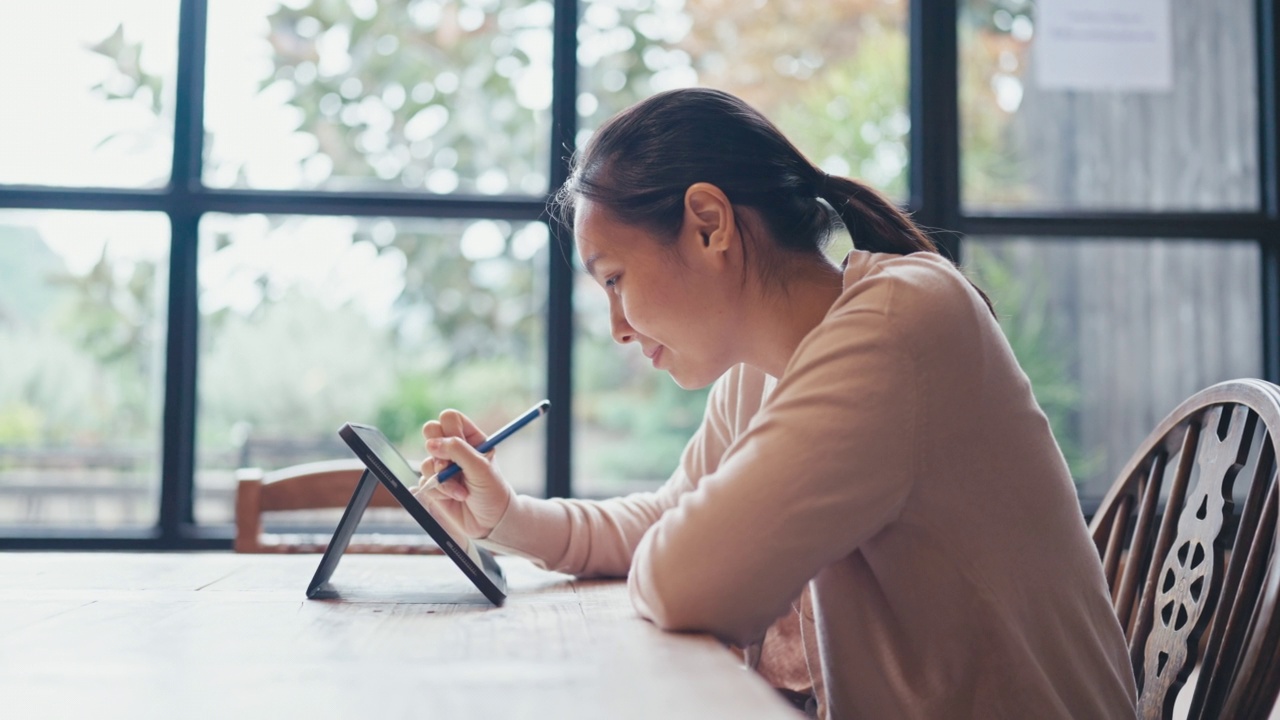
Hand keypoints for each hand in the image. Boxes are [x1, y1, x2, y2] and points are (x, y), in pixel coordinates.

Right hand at [412, 409, 514, 538]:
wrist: (491, 522)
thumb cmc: (492, 492)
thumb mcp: (480, 467)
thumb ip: (458, 451)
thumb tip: (432, 443)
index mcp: (471, 439)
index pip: (450, 419)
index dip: (449, 428)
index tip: (455, 442)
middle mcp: (455, 450)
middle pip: (431, 432)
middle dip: (436, 447)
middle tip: (447, 462)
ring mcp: (443, 467)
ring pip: (426, 460)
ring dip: (443, 476)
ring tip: (461, 488)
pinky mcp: (435, 485)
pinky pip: (424, 481)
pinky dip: (441, 490)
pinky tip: (457, 497)